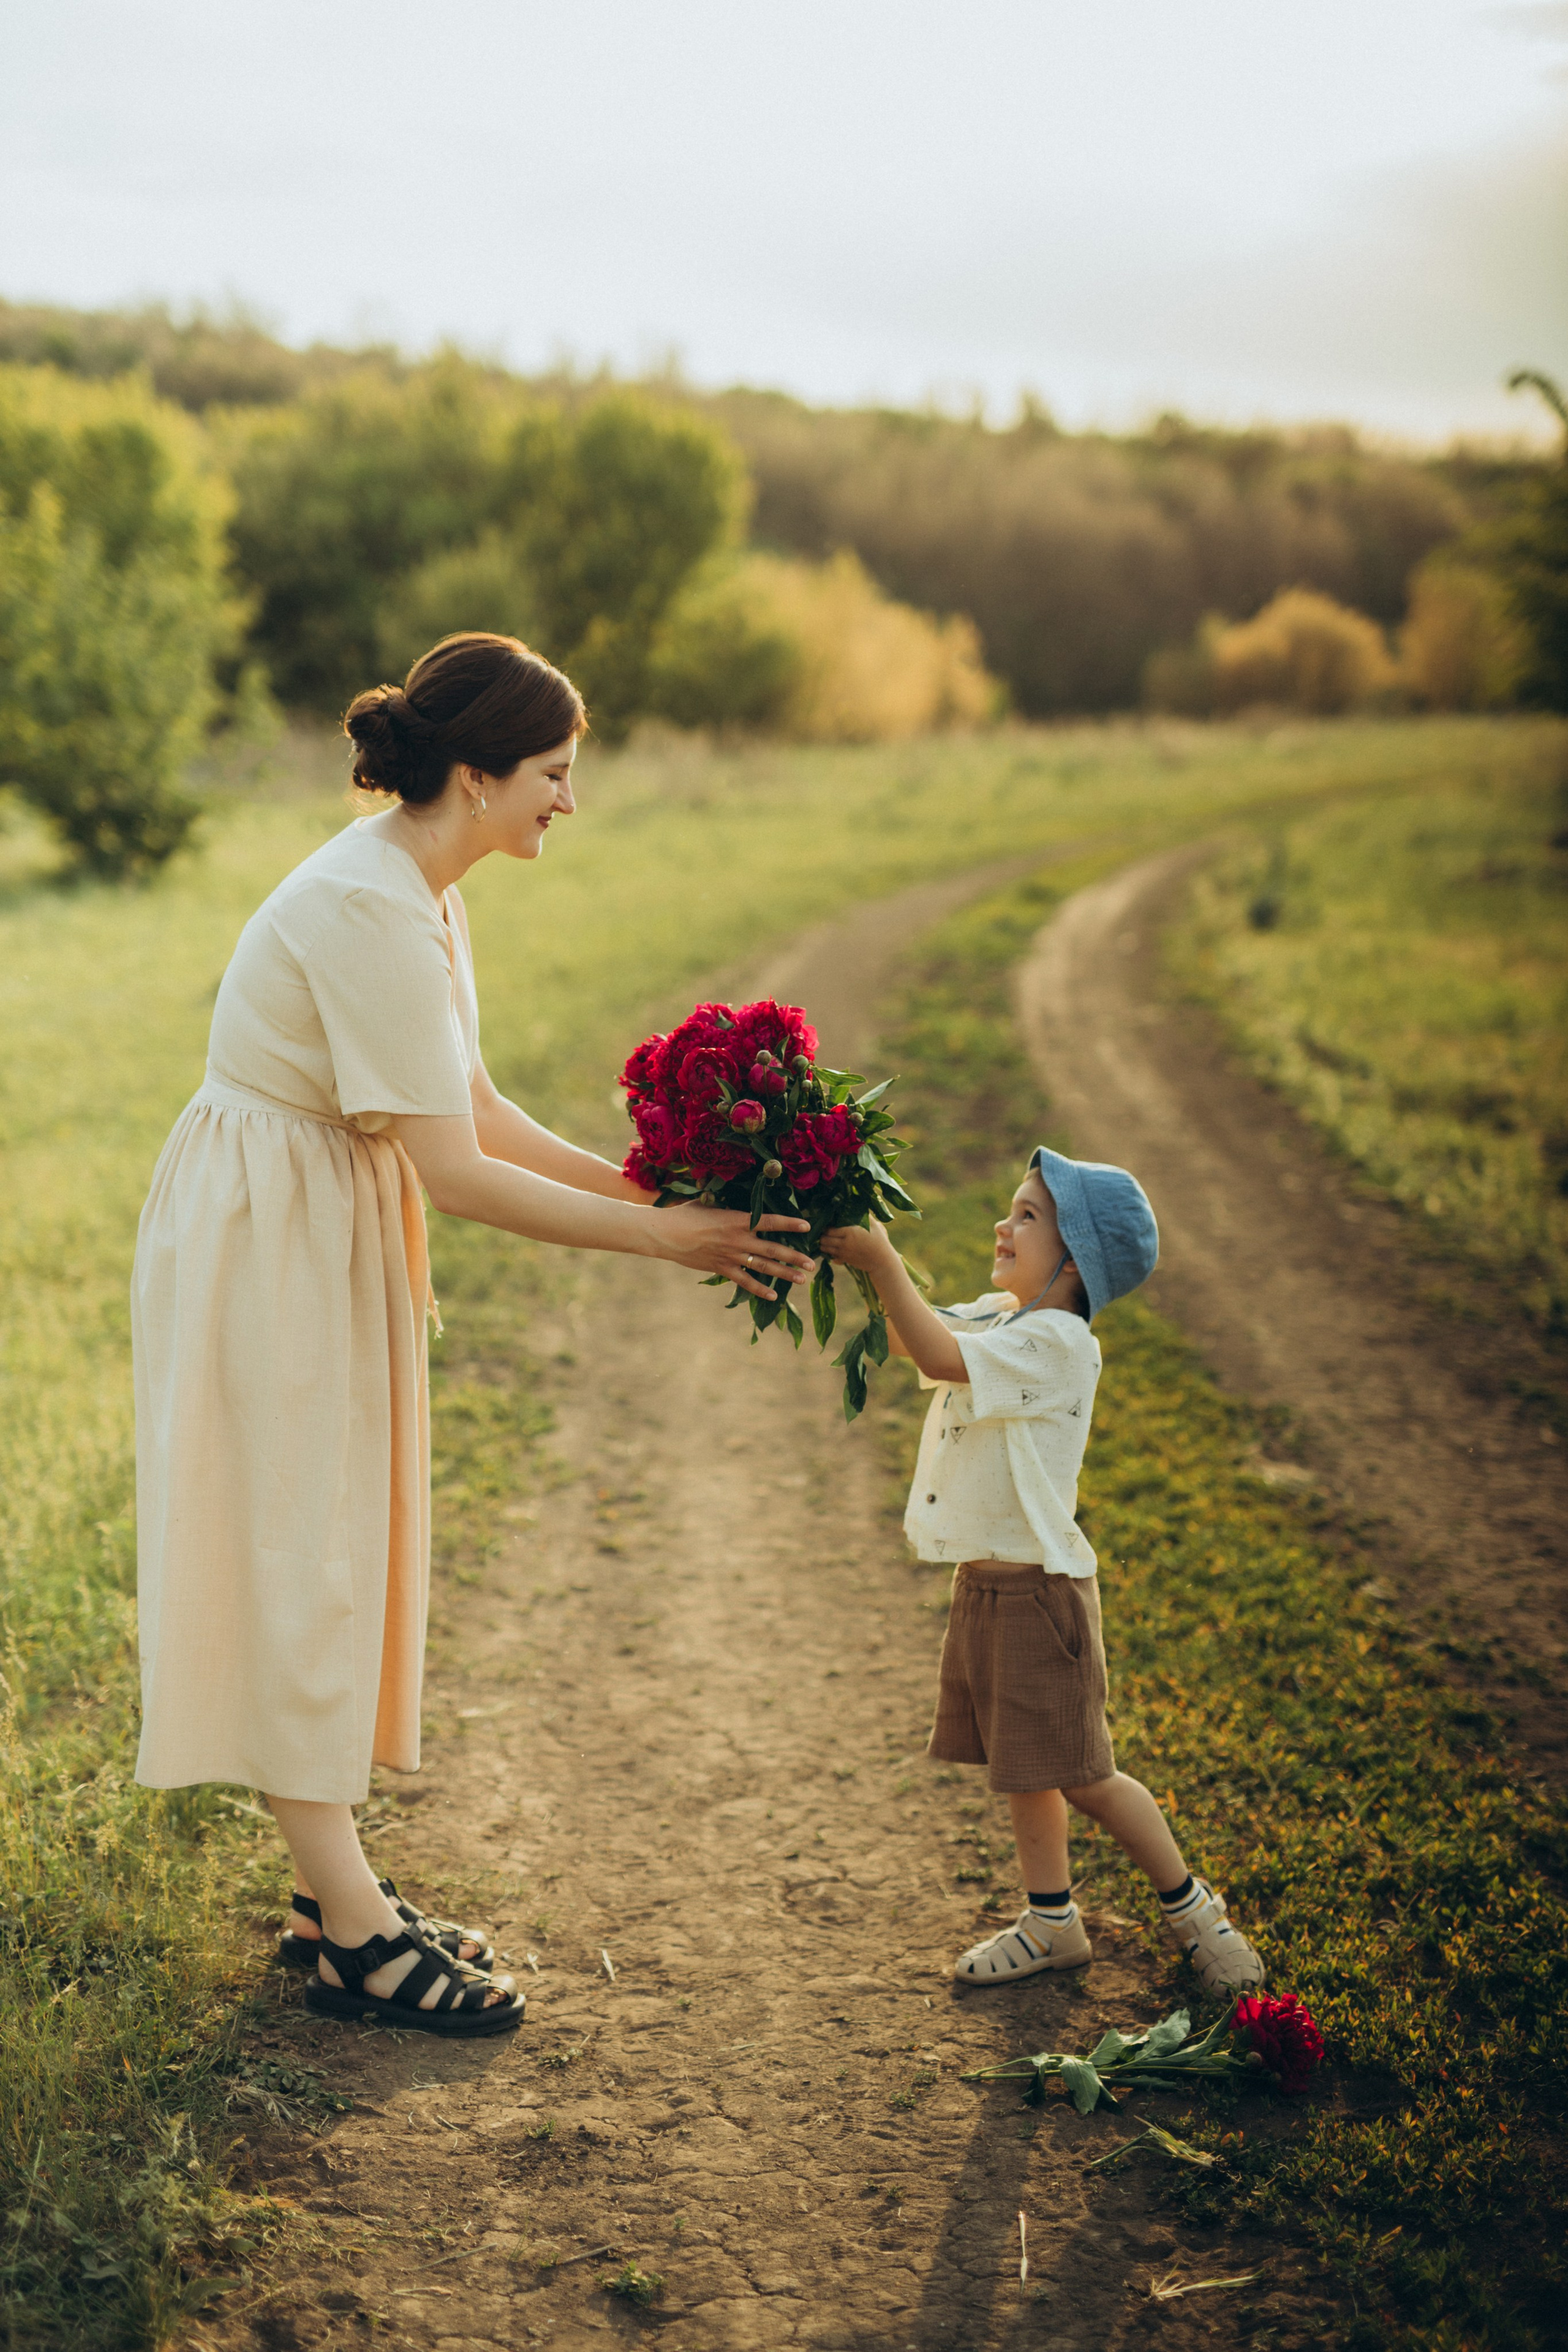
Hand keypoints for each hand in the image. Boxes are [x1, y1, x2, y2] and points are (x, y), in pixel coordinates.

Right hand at [658, 1206, 815, 1299]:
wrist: (665, 1234)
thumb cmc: (685, 1214)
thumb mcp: (709, 1203)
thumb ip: (727, 1202)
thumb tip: (736, 1189)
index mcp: (737, 1219)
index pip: (770, 1221)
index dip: (790, 1223)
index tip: (807, 1225)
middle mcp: (738, 1239)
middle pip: (773, 1249)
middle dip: (794, 1256)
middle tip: (812, 1262)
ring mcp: (731, 1256)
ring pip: (763, 1267)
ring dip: (784, 1273)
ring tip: (802, 1279)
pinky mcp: (721, 1269)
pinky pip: (745, 1281)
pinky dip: (759, 1289)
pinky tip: (774, 1296)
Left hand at [820, 1222, 897, 1275]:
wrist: (882, 1261)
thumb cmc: (880, 1241)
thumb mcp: (875, 1225)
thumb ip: (866, 1215)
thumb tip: (860, 1204)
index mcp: (849, 1232)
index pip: (829, 1229)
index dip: (827, 1227)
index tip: (828, 1224)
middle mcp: (844, 1243)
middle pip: (824, 1239)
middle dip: (823, 1235)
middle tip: (825, 1231)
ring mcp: (843, 1253)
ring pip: (825, 1249)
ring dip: (824, 1244)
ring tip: (827, 1239)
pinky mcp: (845, 1261)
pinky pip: (831, 1257)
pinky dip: (830, 1253)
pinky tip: (833, 1249)